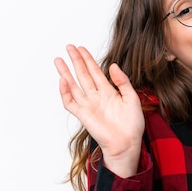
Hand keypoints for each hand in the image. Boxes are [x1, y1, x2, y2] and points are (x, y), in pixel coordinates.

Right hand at [54, 45, 143, 176]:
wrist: (127, 143)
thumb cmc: (132, 125)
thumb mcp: (132, 98)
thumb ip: (122, 81)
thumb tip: (112, 65)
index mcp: (109, 92)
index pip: (96, 72)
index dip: (88, 60)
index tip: (82, 48)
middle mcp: (97, 97)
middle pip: (83, 75)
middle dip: (76, 61)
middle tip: (69, 47)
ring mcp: (88, 105)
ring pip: (74, 86)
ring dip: (65, 73)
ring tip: (58, 60)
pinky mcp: (83, 115)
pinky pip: (70, 102)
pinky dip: (65, 92)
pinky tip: (63, 80)